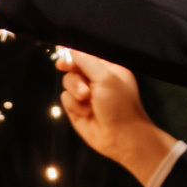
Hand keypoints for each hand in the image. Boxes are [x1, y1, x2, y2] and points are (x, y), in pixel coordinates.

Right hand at [54, 49, 177, 178]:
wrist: (121, 137)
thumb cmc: (119, 104)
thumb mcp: (105, 77)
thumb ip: (85, 60)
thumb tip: (68, 49)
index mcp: (107, 70)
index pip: (85, 56)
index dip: (73, 57)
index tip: (65, 61)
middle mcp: (95, 81)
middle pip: (72, 69)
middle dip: (75, 78)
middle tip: (82, 87)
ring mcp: (85, 96)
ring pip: (67, 84)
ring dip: (75, 91)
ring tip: (87, 100)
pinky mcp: (76, 110)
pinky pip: (65, 99)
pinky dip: (74, 105)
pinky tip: (86, 113)